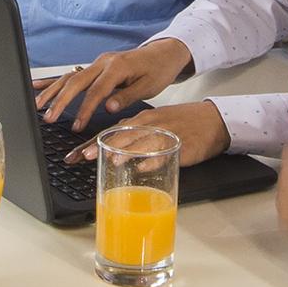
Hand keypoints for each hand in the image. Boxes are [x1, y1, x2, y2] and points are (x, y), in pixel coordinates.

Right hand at [37, 39, 192, 126]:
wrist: (162, 53)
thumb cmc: (158, 70)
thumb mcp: (148, 86)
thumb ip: (127, 96)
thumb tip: (108, 108)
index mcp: (116, 67)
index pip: (96, 91)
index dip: (85, 110)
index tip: (77, 126)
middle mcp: (103, 62)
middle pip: (75, 81)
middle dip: (60, 101)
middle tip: (49, 118)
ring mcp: (97, 63)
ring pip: (69, 76)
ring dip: (52, 91)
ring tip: (38, 106)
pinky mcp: (95, 66)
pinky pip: (72, 73)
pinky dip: (55, 81)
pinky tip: (39, 86)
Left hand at [74, 98, 226, 166]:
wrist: (214, 119)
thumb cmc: (184, 124)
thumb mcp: (156, 124)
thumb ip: (136, 136)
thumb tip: (113, 151)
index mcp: (142, 120)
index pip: (112, 131)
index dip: (91, 143)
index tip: (73, 154)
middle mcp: (150, 124)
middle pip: (120, 135)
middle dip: (98, 147)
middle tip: (81, 157)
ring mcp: (165, 134)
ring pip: (140, 142)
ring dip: (123, 152)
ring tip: (109, 160)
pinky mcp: (181, 144)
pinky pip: (165, 152)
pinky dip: (153, 159)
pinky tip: (142, 166)